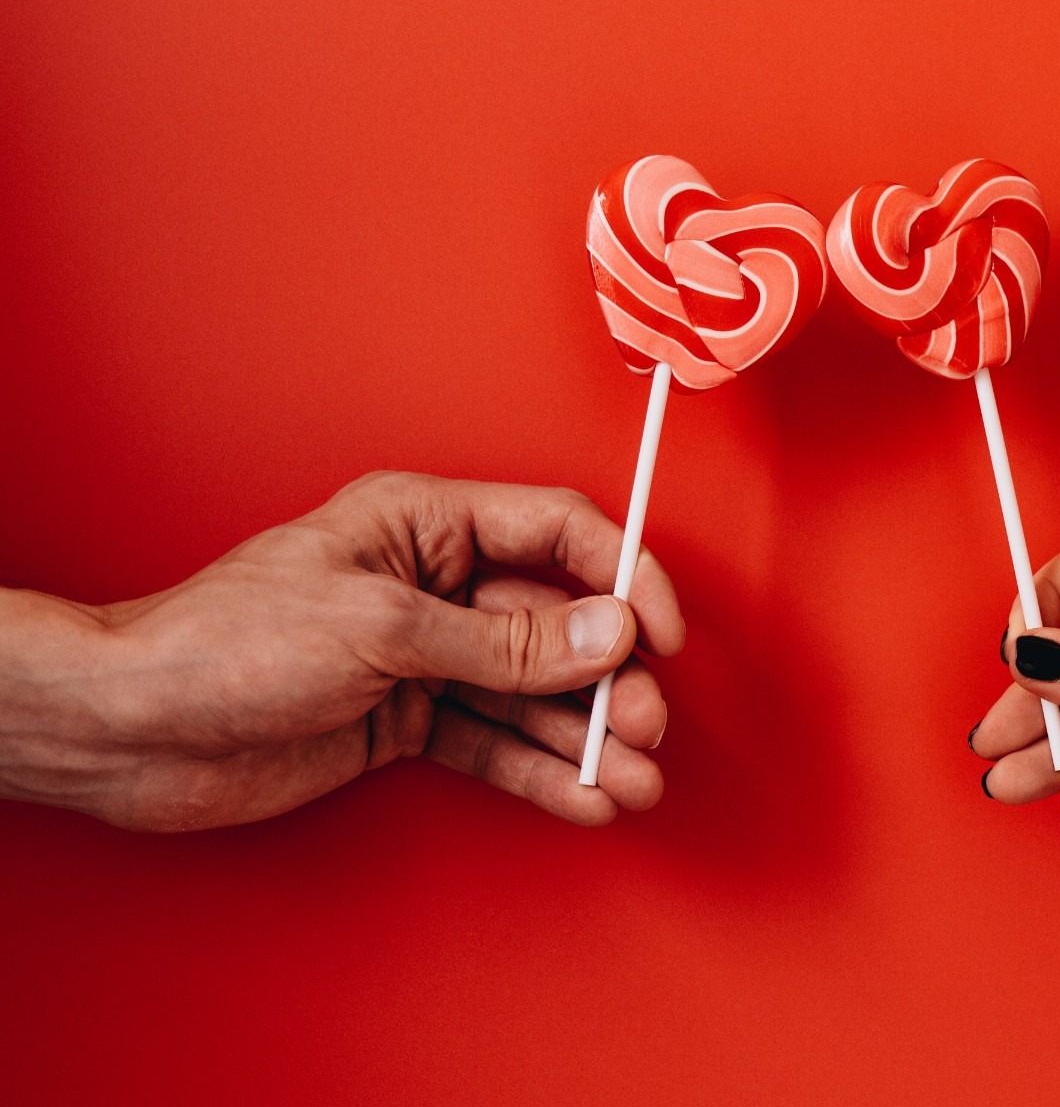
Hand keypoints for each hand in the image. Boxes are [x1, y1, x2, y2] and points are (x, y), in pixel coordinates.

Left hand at [0, 472, 684, 830]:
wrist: (135, 729)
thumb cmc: (230, 642)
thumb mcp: (383, 630)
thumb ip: (504, 641)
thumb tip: (605, 632)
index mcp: (426, 524)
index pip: (557, 531)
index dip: (622, 576)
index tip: (661, 635)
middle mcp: (435, 585)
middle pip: (555, 622)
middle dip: (606, 677)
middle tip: (640, 726)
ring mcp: (424, 655)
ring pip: (531, 692)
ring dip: (583, 736)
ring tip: (631, 780)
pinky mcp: (407, 719)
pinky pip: (493, 741)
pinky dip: (538, 771)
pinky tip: (582, 797)